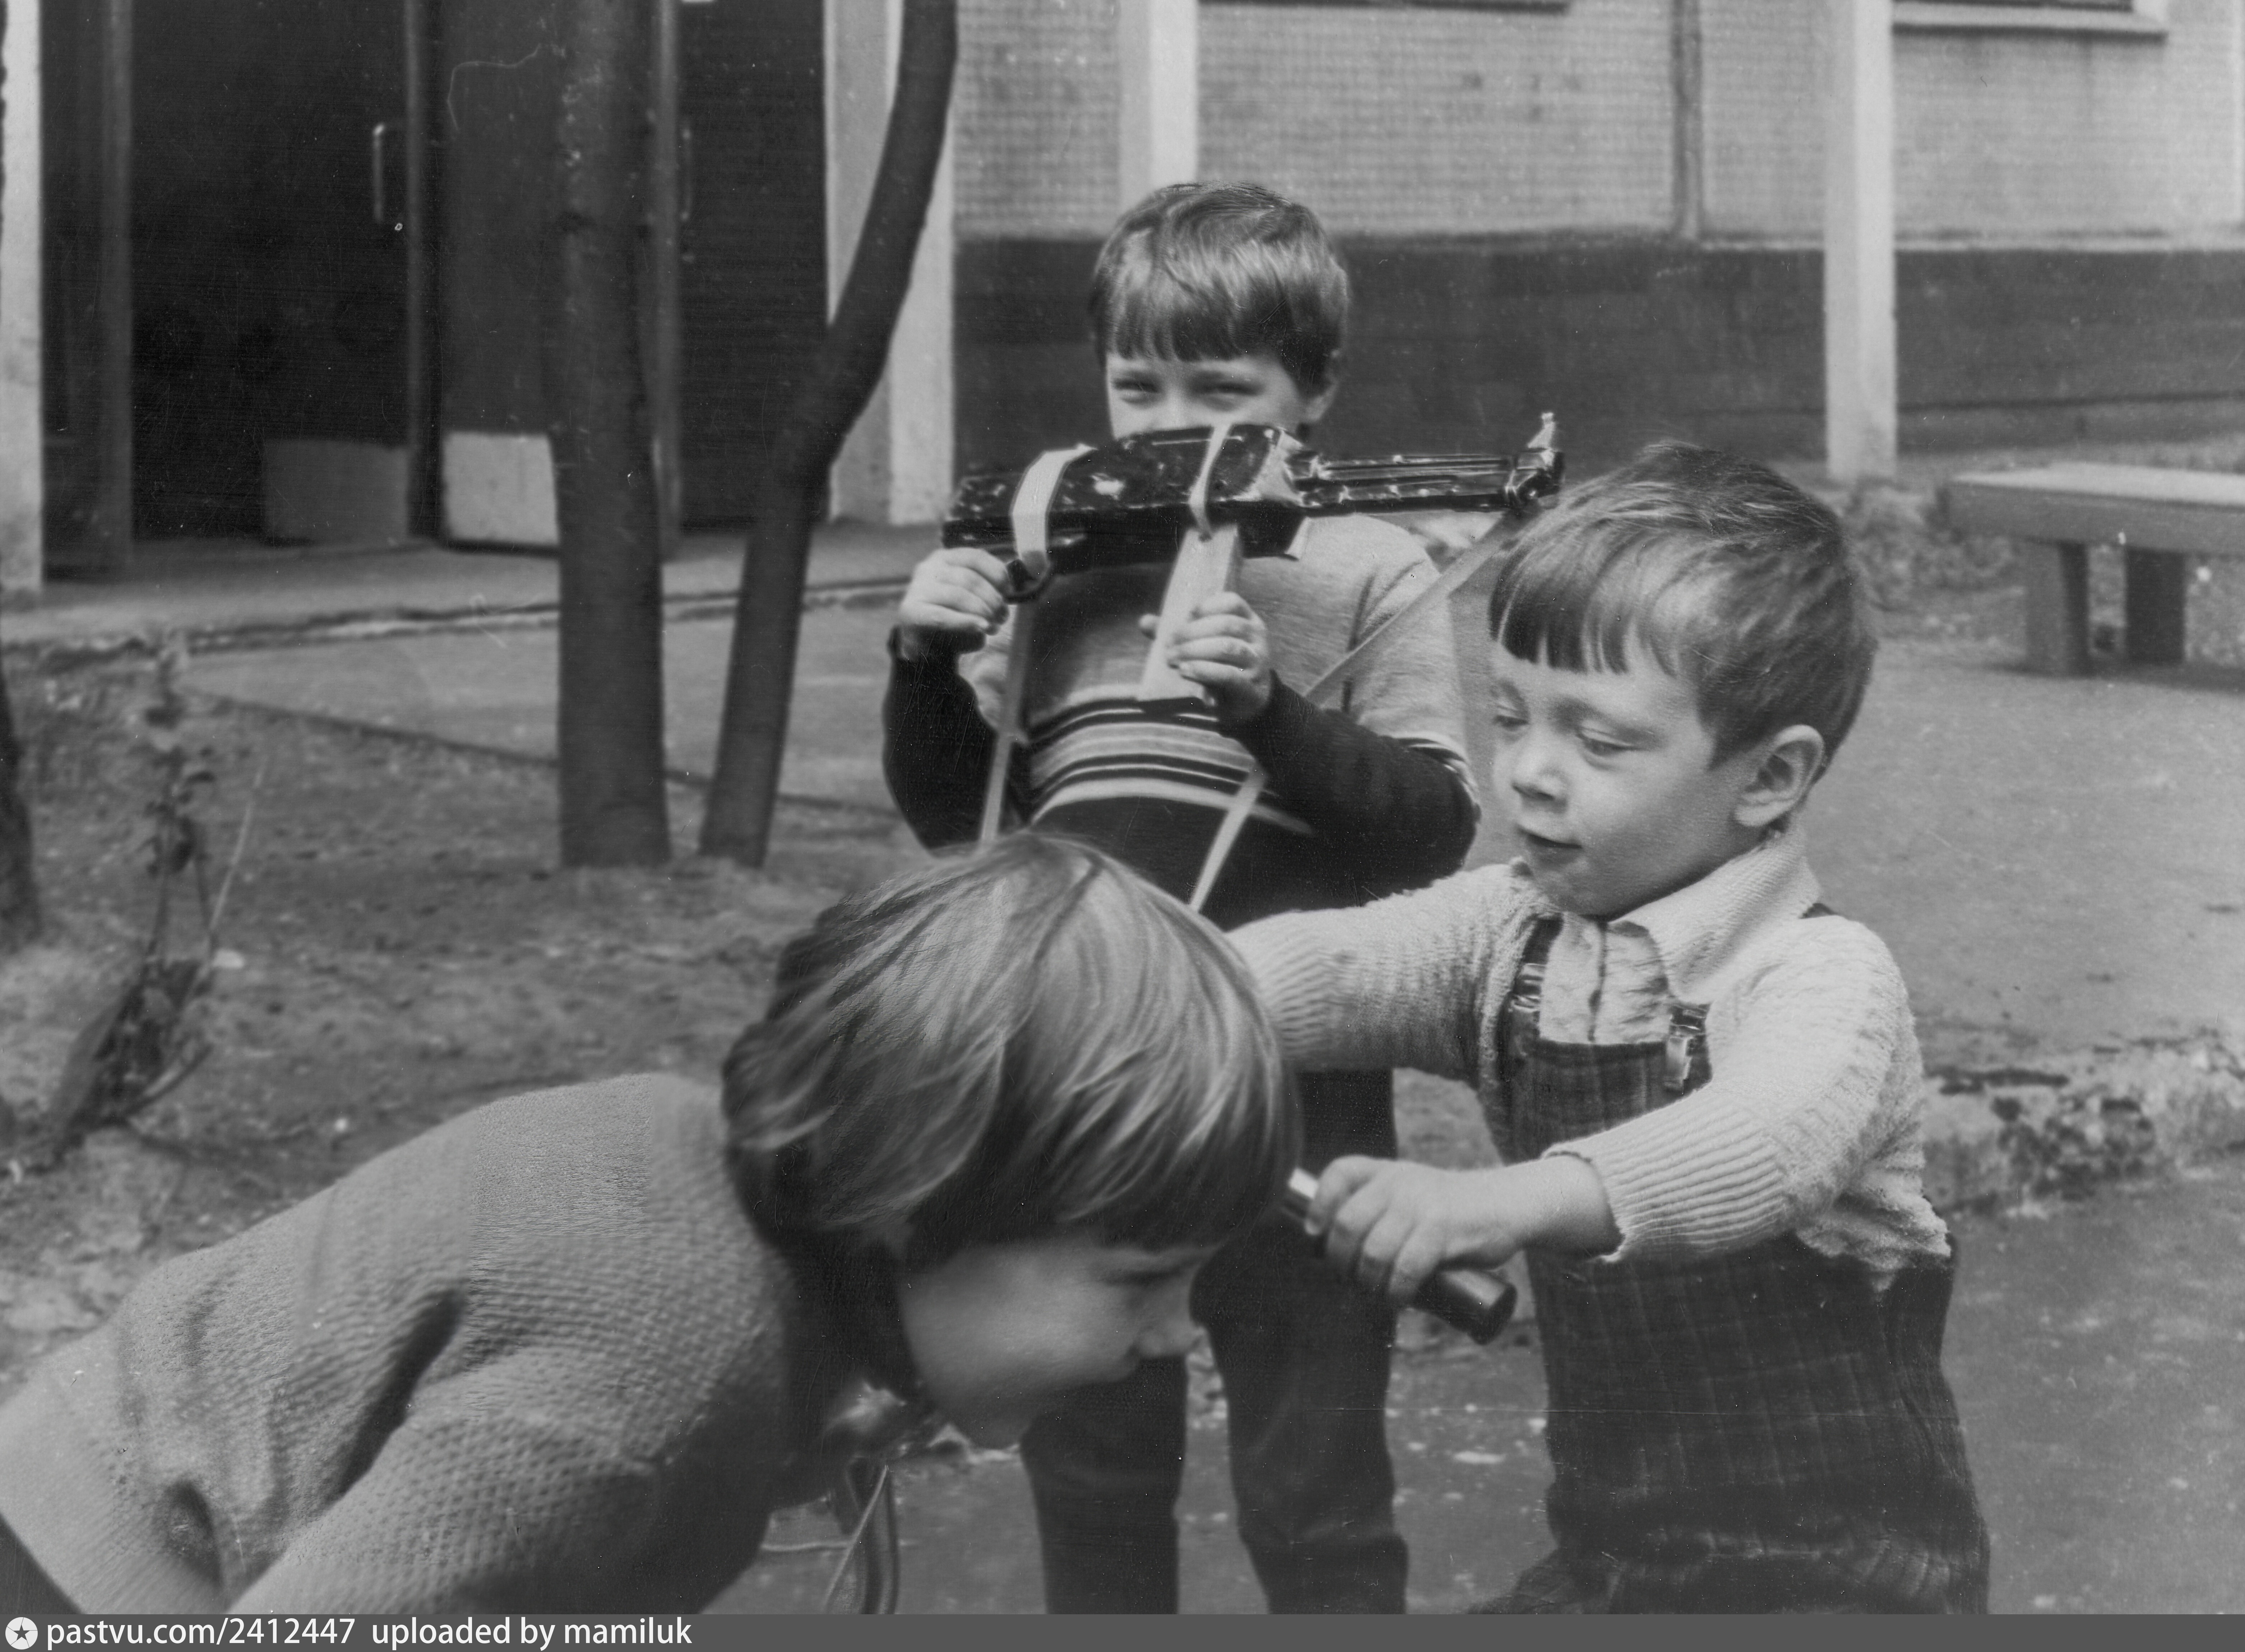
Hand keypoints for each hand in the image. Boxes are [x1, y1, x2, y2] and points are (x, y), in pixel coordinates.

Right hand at [896, 546, 1013, 659]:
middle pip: (970, 579)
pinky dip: (965, 622)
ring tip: (993, 626)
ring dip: (982, 612)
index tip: (1008, 591)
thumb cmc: (952, 618)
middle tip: (1002, 617)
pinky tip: (981, 627)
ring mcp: (917, 588)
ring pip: (958, 596)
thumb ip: (987, 590)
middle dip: (992, 599)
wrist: (924, 645)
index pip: (976, 557)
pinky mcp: (911, 611)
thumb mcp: (971, 598)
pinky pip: (942, 616)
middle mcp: (929, 568)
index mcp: (945, 558)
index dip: (997, 573)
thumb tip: (1005, 594)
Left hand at [1139, 592, 1272, 721]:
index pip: (1232, 602)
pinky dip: (1204, 671)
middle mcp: (1257, 639)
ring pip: (1227, 647)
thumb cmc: (1222, 669)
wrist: (1247, 706)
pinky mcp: (1251, 688)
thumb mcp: (1206, 648)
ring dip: (1195, 650)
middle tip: (1168, 644)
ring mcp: (1257, 663)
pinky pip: (1228, 675)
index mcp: (1249, 622)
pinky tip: (1186, 670)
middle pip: (1226, 625)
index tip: (1186, 616)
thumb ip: (1179, 634)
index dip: (1207, 606)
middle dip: (1192, 632)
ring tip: (1172, 658)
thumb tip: (1144, 621)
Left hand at [1305, 1155, 1616, 1307]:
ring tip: (1376, 1295)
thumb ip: (1378, 1212)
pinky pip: (1407, 1267)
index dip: (1320, 1206)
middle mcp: (1399, 1183)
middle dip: (1340, 1260)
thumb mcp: (1410, 1194)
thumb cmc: (1449, 1211)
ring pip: (1374, 1250)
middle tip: (1350, 1281)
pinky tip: (1399, 1301)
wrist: (1506, 1204)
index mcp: (1386, 1172)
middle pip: (1349, 1223)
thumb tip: (1333, 1260)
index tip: (1315, 1238)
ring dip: (1368, 1283)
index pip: (1340, 1173)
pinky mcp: (1443, 1230)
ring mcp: (1421, 1205)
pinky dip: (1396, 1291)